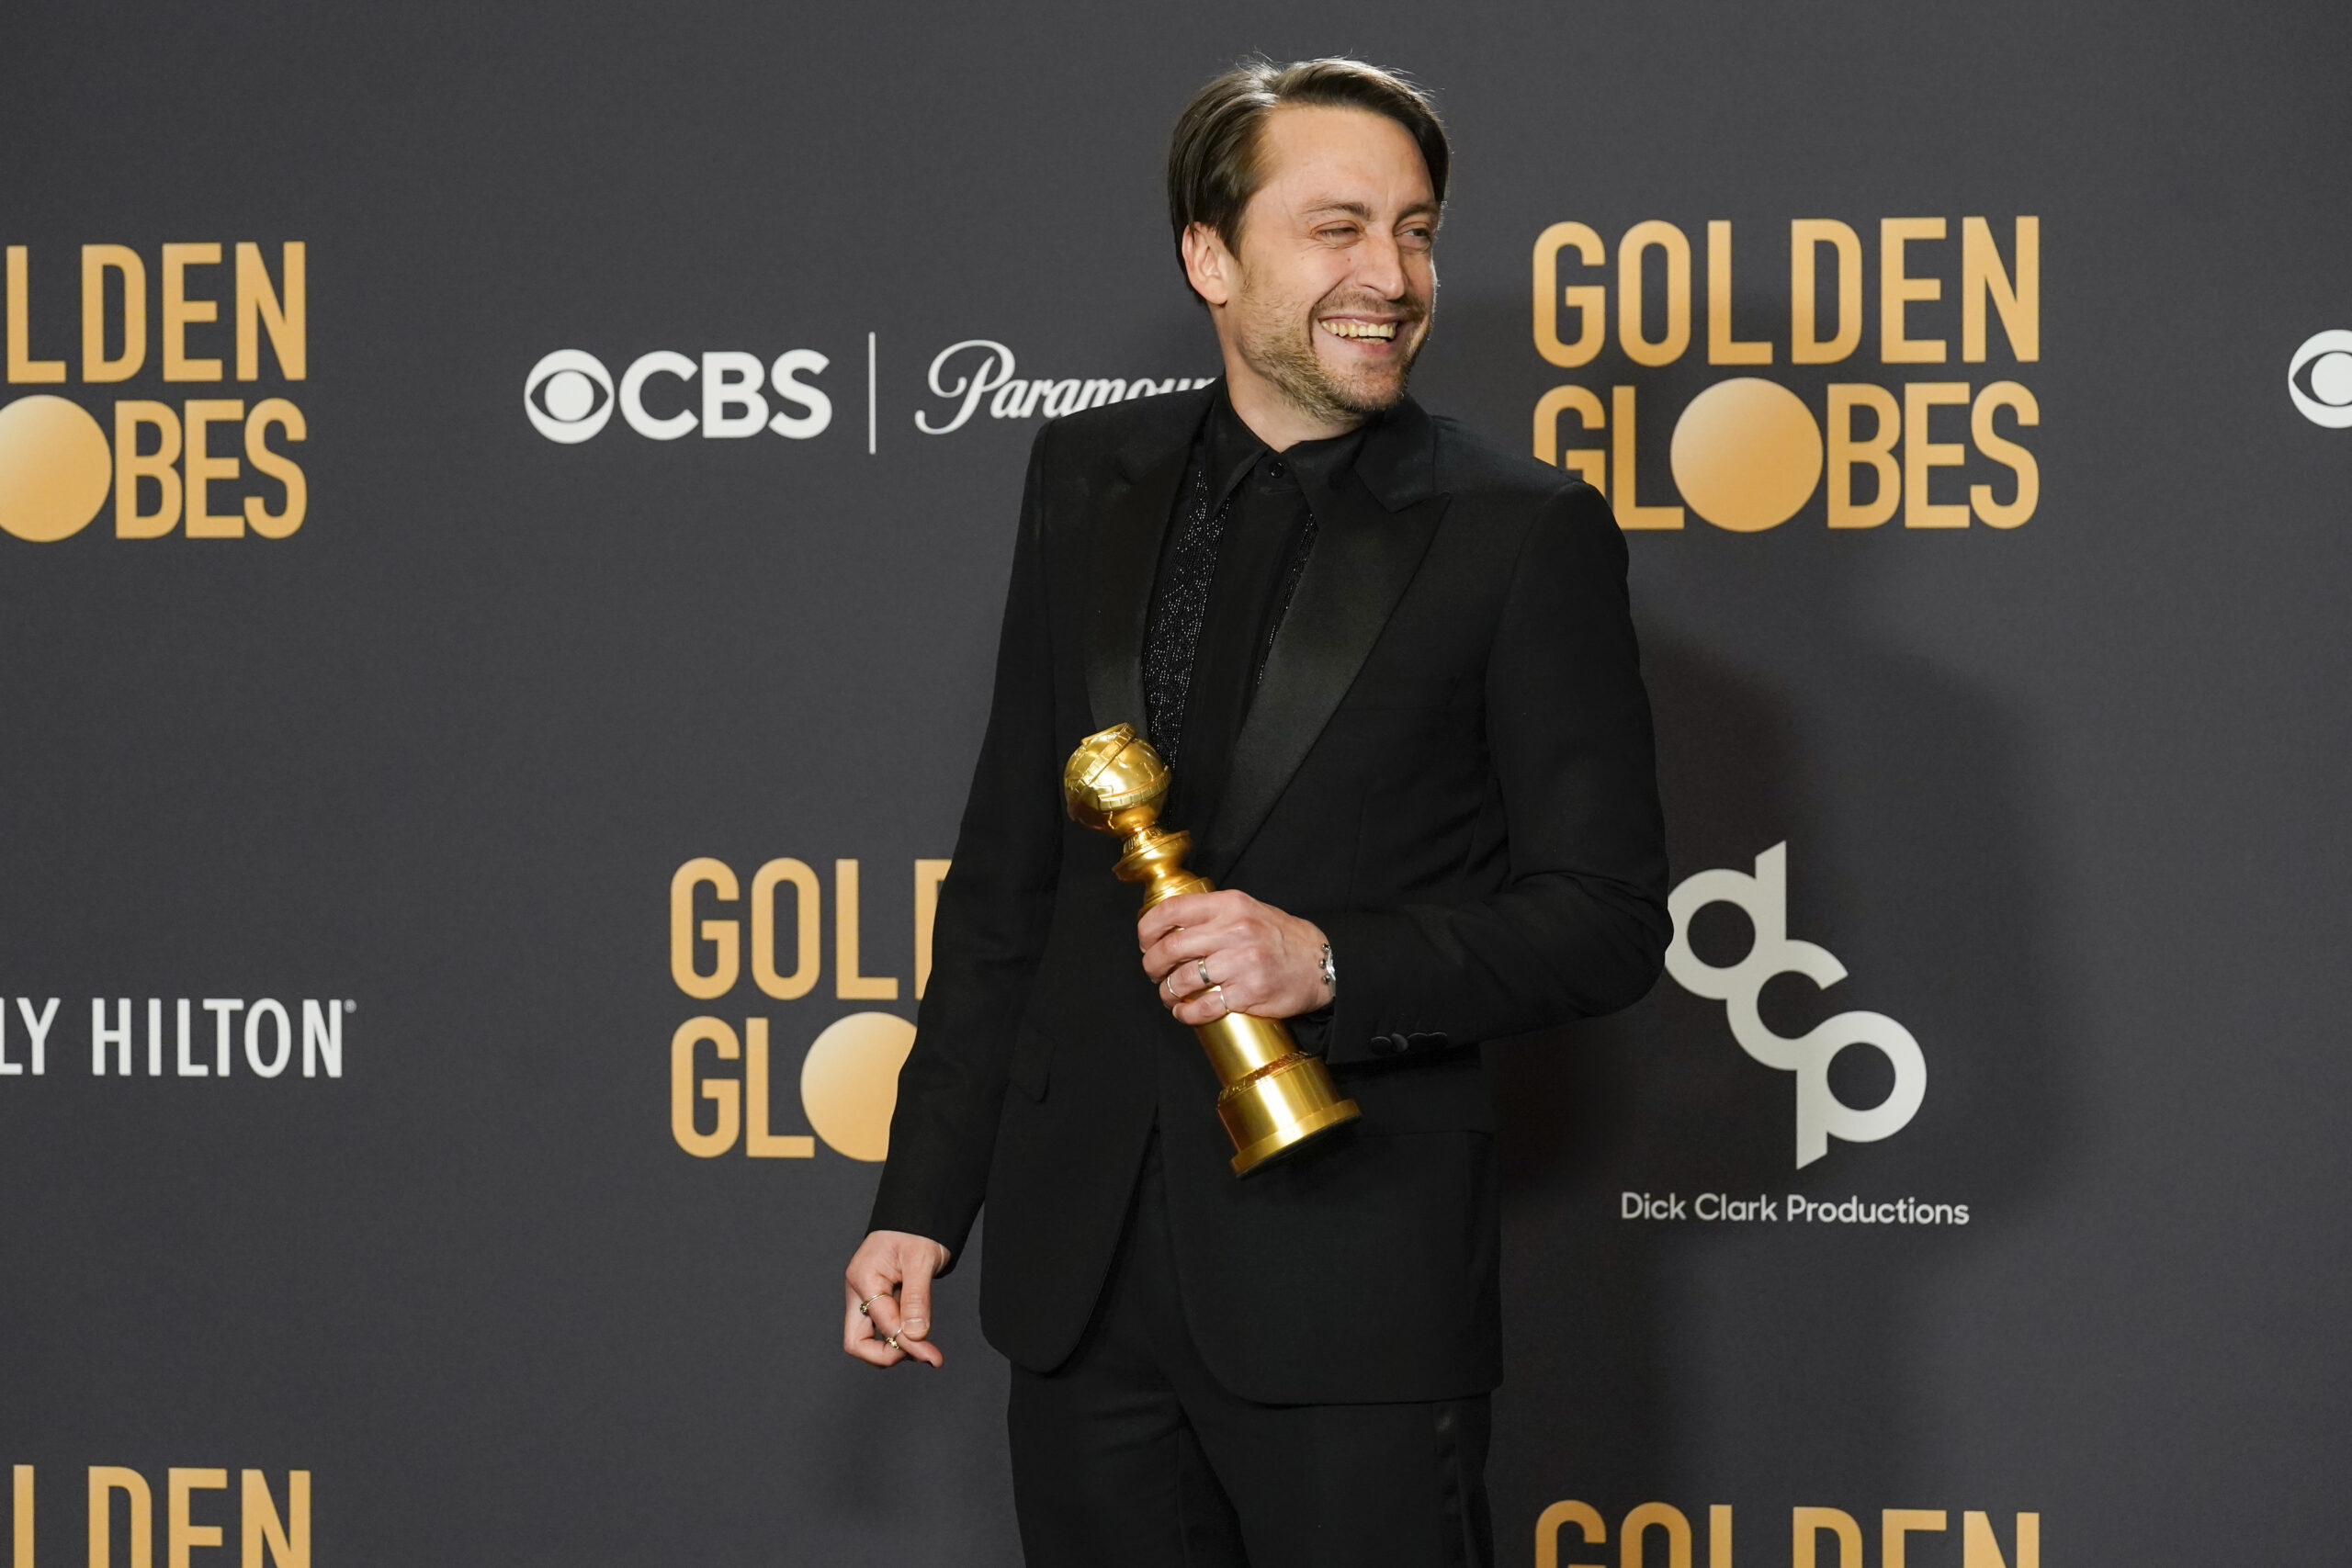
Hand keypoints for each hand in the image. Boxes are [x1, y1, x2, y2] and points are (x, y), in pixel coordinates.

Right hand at [843, 1229, 950, 1367]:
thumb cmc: (917, 1228)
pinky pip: (883, 1327)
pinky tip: (919, 1334)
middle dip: (886, 1355)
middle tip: (920, 1354)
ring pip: (869, 1338)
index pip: (882, 1325)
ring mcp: (866, 1296)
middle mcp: (859, 1290)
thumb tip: (915, 1335)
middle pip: (857, 1342)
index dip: (907, 1345)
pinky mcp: (878, 1299)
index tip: (933, 1357)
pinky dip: (900, 1336)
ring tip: (926, 1346)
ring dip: (895, 1348)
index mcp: (863, 1278)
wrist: (920, 1213)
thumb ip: (916, 1298)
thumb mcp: (921, 1260)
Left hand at [1139, 889, 1331, 1026]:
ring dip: (1168, 992)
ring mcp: (1242, 962)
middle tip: (1154, 973)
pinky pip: (1205, 1006)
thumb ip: (1212, 914)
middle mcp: (1235, 930)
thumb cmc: (1279, 937)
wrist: (1320, 963)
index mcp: (1230, 905)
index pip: (1172, 911)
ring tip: (1170, 995)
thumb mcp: (1247, 910)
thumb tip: (1167, 928)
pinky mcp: (1249, 992)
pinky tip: (1185, 1013)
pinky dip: (1187, 1013)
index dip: (1148, 928)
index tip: (1145, 942)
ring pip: (1184, 979)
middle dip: (1153, 966)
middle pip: (1171, 948)